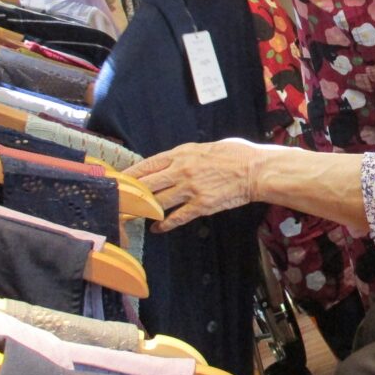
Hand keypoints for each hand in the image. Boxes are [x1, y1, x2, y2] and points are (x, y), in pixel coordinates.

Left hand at [127, 140, 265, 231]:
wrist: (257, 170)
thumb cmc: (238, 154)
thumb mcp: (208, 147)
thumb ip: (190, 155)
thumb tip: (178, 161)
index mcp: (183, 153)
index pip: (148, 164)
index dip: (130, 174)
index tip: (117, 181)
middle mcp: (182, 170)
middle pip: (146, 185)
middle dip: (129, 195)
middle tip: (116, 203)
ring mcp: (190, 189)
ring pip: (157, 202)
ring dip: (144, 211)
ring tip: (133, 217)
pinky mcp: (201, 205)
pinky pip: (176, 217)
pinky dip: (164, 224)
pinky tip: (157, 227)